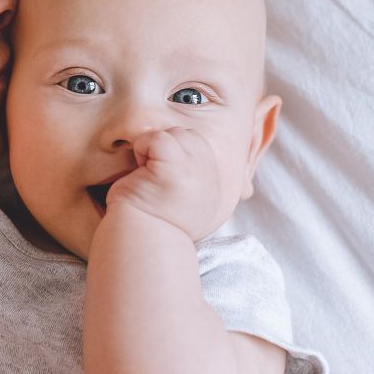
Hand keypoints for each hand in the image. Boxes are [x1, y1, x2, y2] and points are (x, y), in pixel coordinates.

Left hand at [105, 127, 221, 239]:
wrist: (144, 239)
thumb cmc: (157, 218)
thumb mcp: (190, 197)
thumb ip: (199, 175)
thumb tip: (233, 178)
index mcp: (215, 178)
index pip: (193, 143)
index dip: (170, 158)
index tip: (165, 187)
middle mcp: (212, 171)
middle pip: (183, 135)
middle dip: (161, 153)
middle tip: (155, 183)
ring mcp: (195, 166)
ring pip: (169, 135)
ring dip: (149, 152)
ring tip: (150, 181)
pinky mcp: (173, 163)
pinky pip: (155, 138)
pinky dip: (141, 150)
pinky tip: (142, 176)